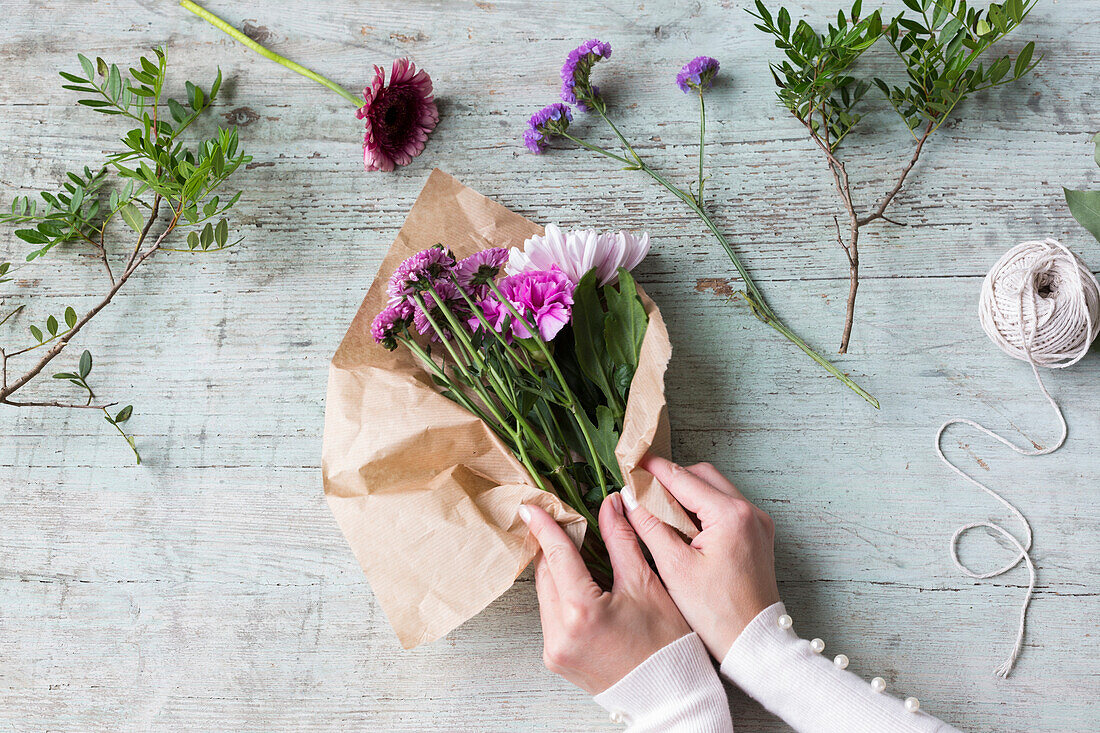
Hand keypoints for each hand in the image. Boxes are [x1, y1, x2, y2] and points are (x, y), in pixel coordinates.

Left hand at [520, 492, 690, 694]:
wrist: (669, 694)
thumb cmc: (666, 643)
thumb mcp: (645, 584)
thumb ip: (621, 540)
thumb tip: (610, 504)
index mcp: (582, 612)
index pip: (556, 556)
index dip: (545, 526)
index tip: (532, 506)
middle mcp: (559, 634)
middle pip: (546, 574)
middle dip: (553, 546)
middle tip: (563, 522)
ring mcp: (554, 650)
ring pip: (545, 594)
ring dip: (556, 571)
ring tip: (576, 553)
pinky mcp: (555, 659)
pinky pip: (550, 616)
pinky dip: (560, 596)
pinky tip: (579, 586)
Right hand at [623, 455, 779, 659]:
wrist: (754, 643)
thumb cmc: (716, 612)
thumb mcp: (674, 567)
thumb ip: (649, 526)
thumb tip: (629, 499)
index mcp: (731, 516)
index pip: (684, 478)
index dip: (654, 471)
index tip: (631, 464)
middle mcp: (750, 512)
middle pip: (703, 476)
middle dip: (672, 478)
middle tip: (642, 488)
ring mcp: (758, 523)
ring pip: (716, 490)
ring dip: (688, 493)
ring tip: (658, 508)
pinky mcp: (758, 536)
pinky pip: (727, 508)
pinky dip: (703, 509)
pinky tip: (682, 525)